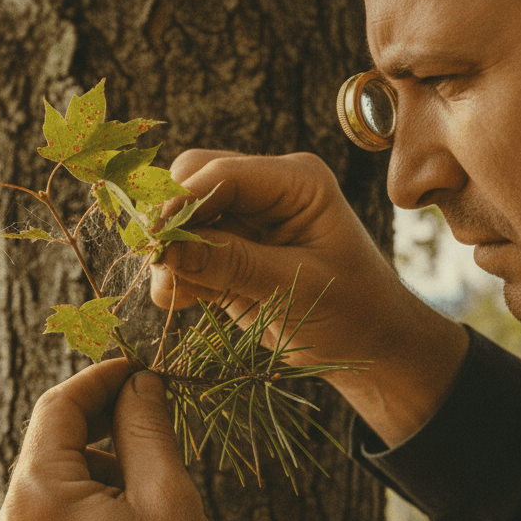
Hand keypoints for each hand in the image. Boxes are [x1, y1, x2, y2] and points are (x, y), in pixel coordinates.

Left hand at [0, 359, 241, 520]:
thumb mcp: (167, 498)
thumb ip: (146, 428)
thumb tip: (140, 383)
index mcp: (36, 495)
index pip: (58, 407)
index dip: (100, 378)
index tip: (139, 366)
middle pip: (51, 441)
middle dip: (100, 418)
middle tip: (152, 406)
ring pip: (52, 477)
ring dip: (97, 459)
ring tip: (150, 473)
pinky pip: (50, 512)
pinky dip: (86, 494)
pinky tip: (129, 508)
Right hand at [151, 149, 469, 446]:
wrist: (366, 347)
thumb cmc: (351, 311)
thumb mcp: (293, 287)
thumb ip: (231, 264)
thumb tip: (166, 251)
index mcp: (296, 181)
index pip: (221, 173)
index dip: (180, 202)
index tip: (154, 241)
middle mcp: (265, 190)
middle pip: (190, 181)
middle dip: (170, 223)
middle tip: (161, 267)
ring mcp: (243, 219)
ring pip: (178, 217)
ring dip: (169, 255)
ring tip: (179, 296)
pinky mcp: (226, 251)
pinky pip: (181, 252)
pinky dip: (174, 275)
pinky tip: (188, 302)